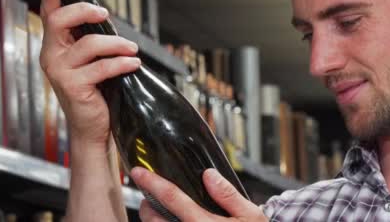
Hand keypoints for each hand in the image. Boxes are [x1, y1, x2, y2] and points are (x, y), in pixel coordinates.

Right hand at [39, 0, 140, 147]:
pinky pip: (102, 67)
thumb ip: (92, 40)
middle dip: (85, 12)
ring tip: (133, 50)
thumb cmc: (96, 91)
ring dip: (117, 44)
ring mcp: (59, 72)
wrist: (93, 127)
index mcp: (55, 46)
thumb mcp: (92, 61)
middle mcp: (51, 56)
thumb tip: (106, 18)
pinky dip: (122, 64)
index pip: (50, 14)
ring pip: (89, 44)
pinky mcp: (73, 86)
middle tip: (106, 15)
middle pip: (60, 20)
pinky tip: (133, 64)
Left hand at [131, 167, 267, 221]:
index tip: (139, 172)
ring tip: (160, 211)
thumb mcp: (250, 216)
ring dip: (153, 220)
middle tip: (151, 196)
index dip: (152, 182)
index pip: (172, 198)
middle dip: (147, 205)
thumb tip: (209, 175)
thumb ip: (228, 195)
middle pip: (153, 219)